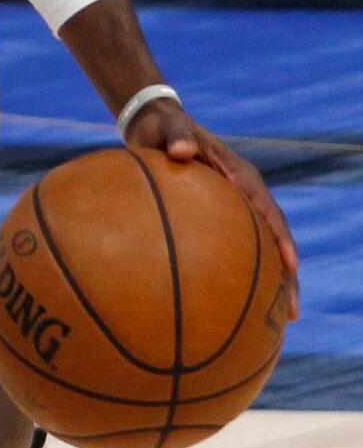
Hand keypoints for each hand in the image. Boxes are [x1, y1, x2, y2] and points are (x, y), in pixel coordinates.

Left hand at [126, 99, 300, 318]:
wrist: (155, 126)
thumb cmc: (162, 127)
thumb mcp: (169, 127)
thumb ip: (177, 136)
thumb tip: (180, 151)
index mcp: (242, 176)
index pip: (269, 211)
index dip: (282, 240)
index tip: (290, 267)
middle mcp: (246, 195)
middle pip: (274, 240)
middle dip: (287, 277)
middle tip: (293, 312)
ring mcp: (235, 208)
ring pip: (259, 251)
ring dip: (269, 284)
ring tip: (276, 322)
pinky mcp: (218, 217)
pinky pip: (232, 249)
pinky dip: (235, 275)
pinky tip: (226, 307)